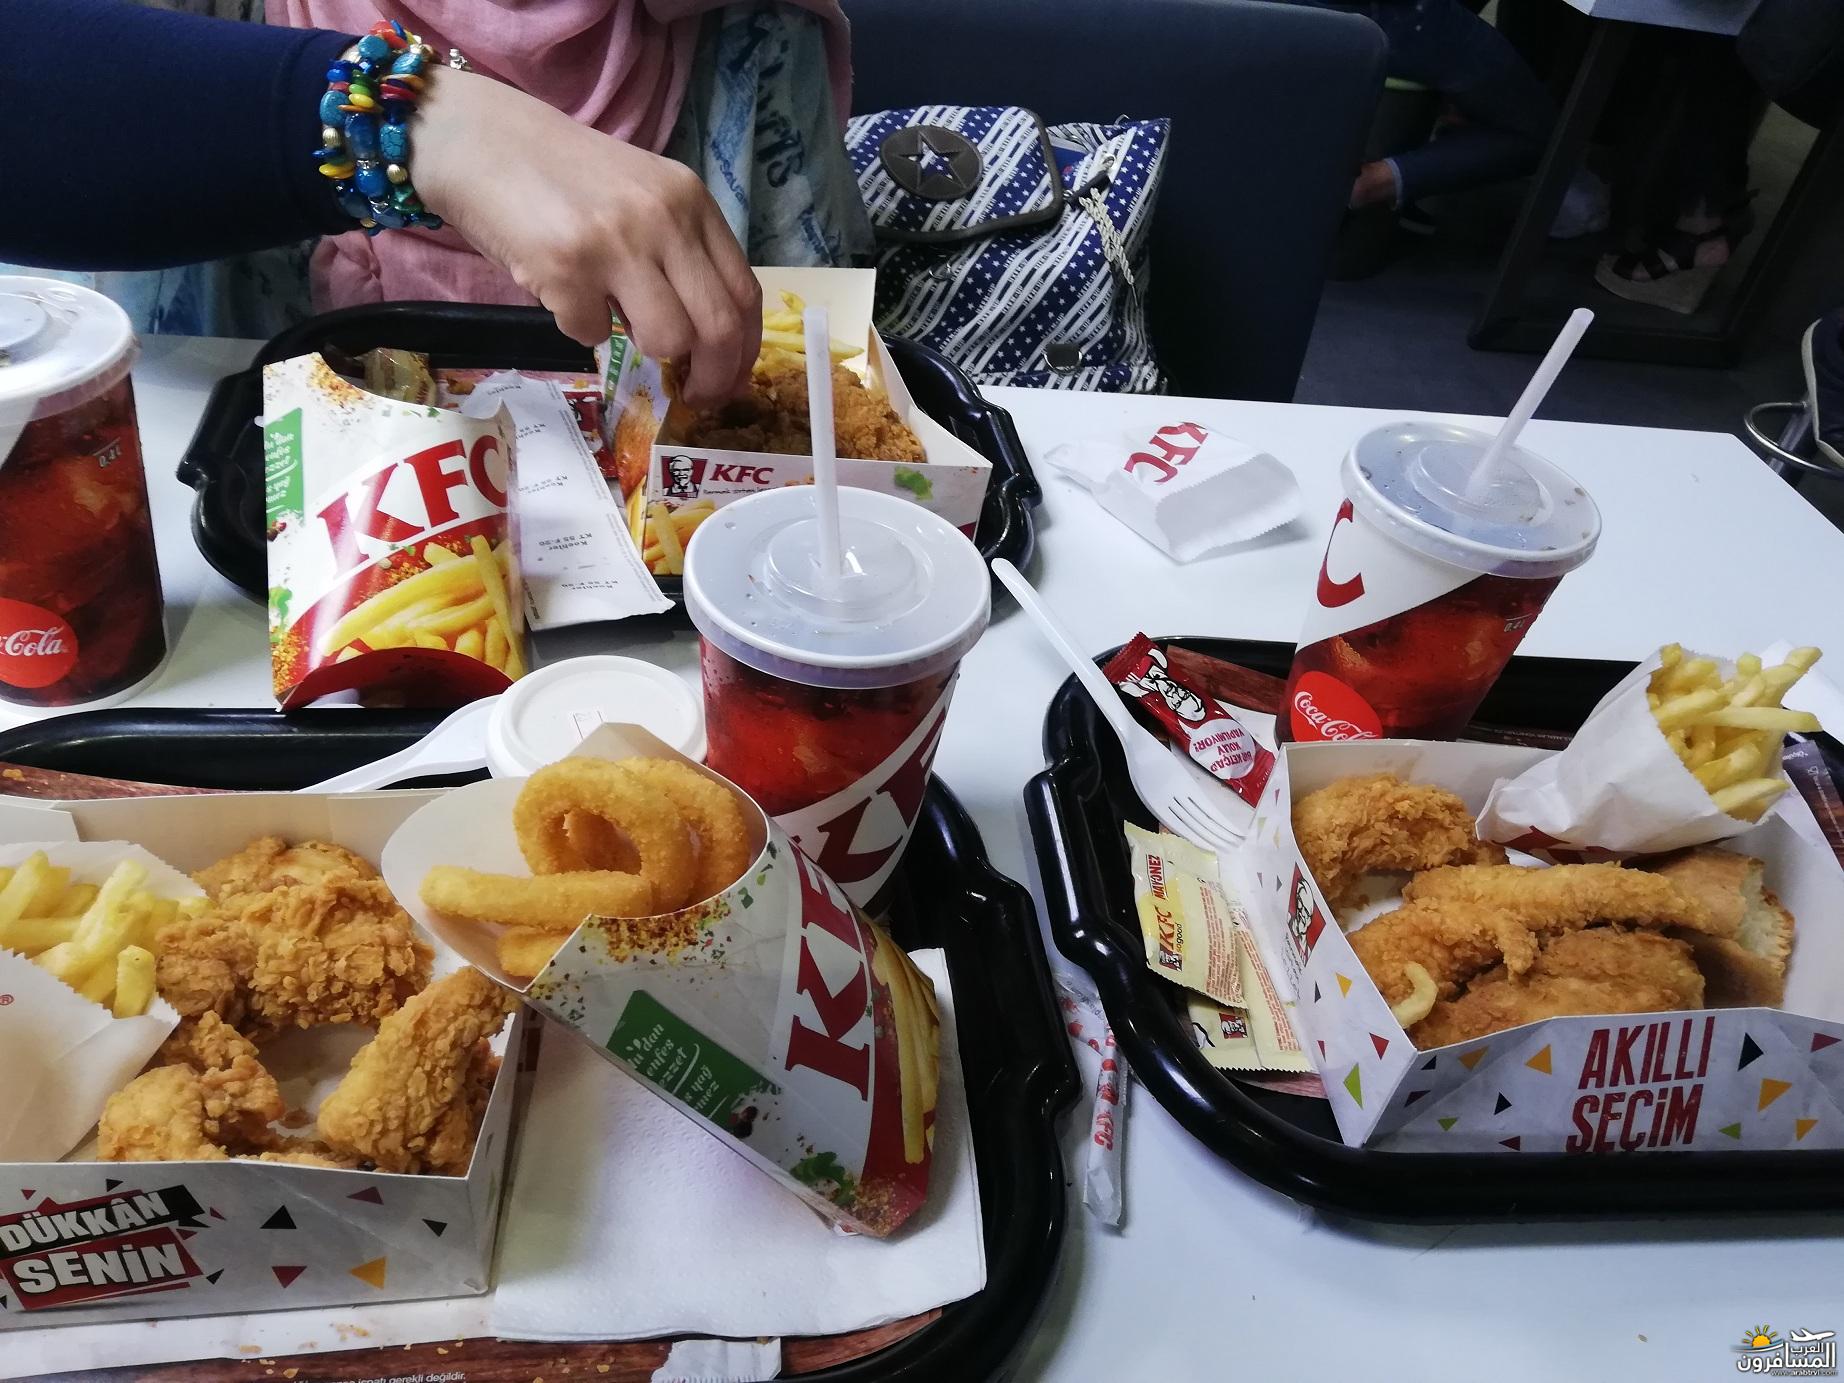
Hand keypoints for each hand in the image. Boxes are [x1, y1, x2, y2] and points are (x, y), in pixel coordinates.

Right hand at [413, 69, 760, 407]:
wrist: (479, 140)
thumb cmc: (561, 176)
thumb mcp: (643, 197)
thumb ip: (679, 251)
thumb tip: (707, 341)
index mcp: (691, 201)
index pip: (744, 293)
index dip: (744, 351)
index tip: (730, 381)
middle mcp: (665, 219)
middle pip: (719, 327)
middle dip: (713, 378)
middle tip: (694, 396)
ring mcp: (618, 243)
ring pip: (667, 340)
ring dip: (643, 349)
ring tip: (615, 318)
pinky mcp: (568, 267)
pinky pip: (593, 335)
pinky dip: (578, 328)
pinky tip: (562, 292)